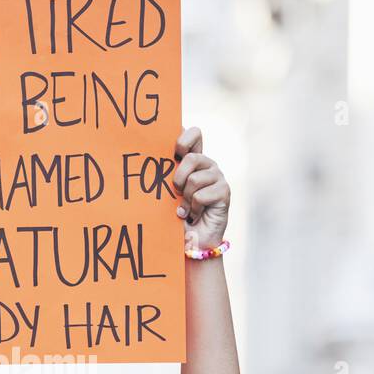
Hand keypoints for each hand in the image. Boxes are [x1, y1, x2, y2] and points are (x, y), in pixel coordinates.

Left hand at [172, 127, 229, 250]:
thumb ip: (166, 171)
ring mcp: (218, 177)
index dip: (183, 138)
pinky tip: (195, 214)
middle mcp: (207, 164)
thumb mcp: (167, 189)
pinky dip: (193, 209)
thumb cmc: (176, 213)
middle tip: (177, 192)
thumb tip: (149, 153)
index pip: (194, 133)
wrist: (191, 240)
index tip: (174, 151)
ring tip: (187, 207)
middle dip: (178, 178)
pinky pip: (200, 196)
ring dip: (185, 198)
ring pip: (194, 179)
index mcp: (193, 158)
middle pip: (191, 157)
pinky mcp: (224, 192)